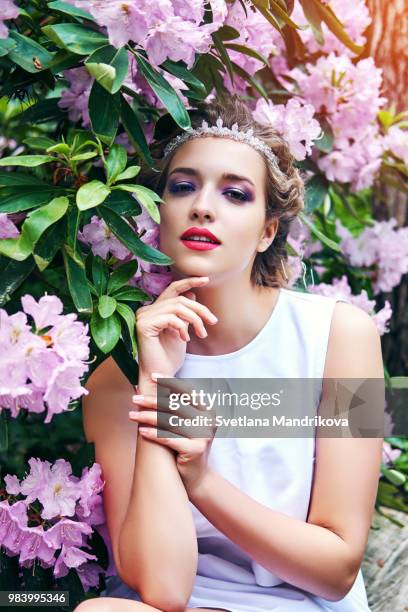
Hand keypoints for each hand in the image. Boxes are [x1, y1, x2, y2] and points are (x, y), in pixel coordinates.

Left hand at [129, 374, 216, 495]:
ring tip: (132, 415)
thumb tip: (150, 387)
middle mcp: (209, 419)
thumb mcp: (184, 424)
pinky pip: (170, 438)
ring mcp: (204, 435)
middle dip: (152, 401)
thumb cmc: (185, 446)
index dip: (169, 382)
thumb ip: (176, 407)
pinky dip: (154, 434)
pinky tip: (141, 432)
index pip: (187, 391)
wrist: (197, 477)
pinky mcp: (196, 450)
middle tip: (134, 399)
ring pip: (171, 421)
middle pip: (176, 406)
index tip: (152, 376)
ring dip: (148, 417)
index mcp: (207, 409)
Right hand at [135, 276, 217, 377]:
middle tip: (213, 321)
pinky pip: (171, 318)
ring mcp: (142, 317)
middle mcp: (145, 310)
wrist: (160, 377)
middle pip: (179, 299)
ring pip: (177, 307)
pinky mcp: (143, 325)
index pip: (172, 289)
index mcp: (153, 310)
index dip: (189, 281)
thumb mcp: (182, 331)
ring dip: (195, 320)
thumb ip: (184, 314)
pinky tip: (185, 340)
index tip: (206, 279)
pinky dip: (182, 327)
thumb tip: (193, 295)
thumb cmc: (169, 357)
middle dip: (200, 310)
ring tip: (202, 334)